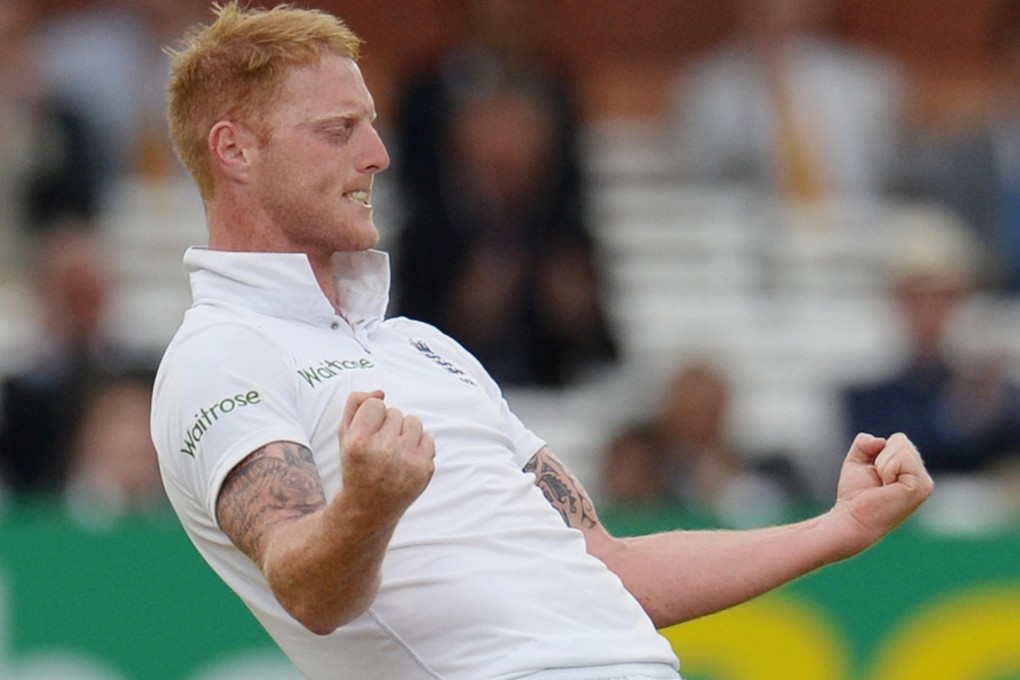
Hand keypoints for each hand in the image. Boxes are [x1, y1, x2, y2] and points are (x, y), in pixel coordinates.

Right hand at [338, 390, 435, 521]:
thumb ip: (355, 404)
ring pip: (414, 422)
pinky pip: (428, 438)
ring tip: (393, 452)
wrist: (370, 507)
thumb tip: (381, 392)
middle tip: (379, 449)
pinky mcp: (425, 468)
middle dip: (388, 426)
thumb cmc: (356, 465)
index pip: (375, 404)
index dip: (372, 417)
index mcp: (358, 442)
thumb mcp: (344, 435)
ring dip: (404, 433)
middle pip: (395, 412)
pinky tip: (405, 461)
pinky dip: (418, 446)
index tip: (367, 435)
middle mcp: (383, 451)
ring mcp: (406, 461)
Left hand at [829, 432, 933, 554]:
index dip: (879, 453)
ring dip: (883, 465)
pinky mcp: (921, 487)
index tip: (876, 475)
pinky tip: (887, 488)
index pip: (899, 440)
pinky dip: (887, 469)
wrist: (852, 518)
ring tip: (883, 486)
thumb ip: (865, 443)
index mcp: (912, 471)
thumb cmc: (855, 494)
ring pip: (902, 448)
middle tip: (878, 482)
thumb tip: (881, 440)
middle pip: (901, 440)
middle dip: (881, 457)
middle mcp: (922, 477)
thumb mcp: (857, 460)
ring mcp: (925, 483)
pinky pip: (903, 458)